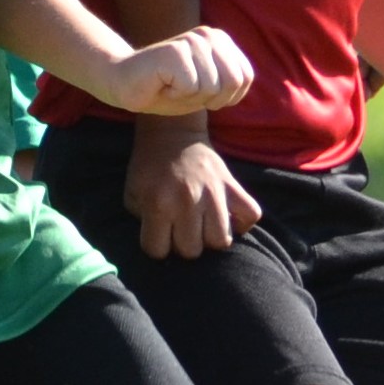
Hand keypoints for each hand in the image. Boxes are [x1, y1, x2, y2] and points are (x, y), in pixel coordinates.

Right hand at [98, 25, 252, 116]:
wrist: (123, 84)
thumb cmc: (165, 89)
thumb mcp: (205, 89)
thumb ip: (228, 82)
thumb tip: (242, 80)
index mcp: (220, 40)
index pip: (245, 77)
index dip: (226, 97)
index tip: (200, 92)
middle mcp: (208, 35)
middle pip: (234, 81)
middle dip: (210, 98)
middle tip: (184, 91)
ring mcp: (191, 41)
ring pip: (211, 87)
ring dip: (189, 97)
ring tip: (170, 86)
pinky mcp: (175, 51)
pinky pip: (190, 87)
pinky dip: (174, 95)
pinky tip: (160, 85)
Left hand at [126, 116, 260, 258]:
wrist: (171, 133)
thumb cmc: (149, 167)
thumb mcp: (132, 194)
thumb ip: (143, 221)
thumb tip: (162, 245)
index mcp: (158, 203)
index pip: (157, 251)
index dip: (155, 245)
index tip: (157, 234)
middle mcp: (188, 201)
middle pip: (191, 251)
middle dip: (184, 244)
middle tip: (181, 228)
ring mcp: (214, 194)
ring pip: (221, 241)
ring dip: (211, 238)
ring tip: (203, 226)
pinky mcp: (233, 186)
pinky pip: (251, 215)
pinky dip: (242, 222)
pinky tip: (227, 218)